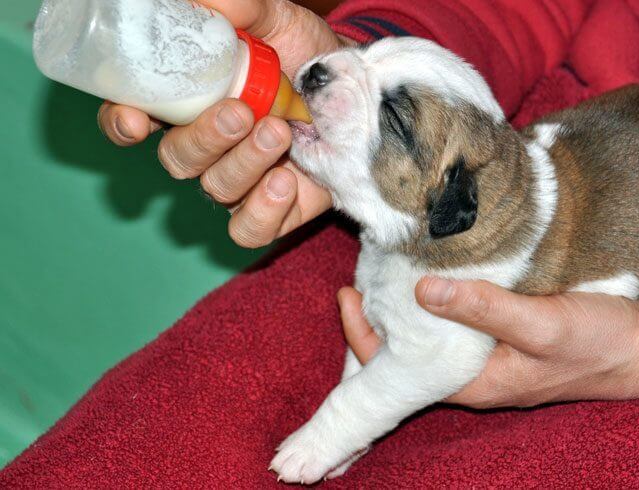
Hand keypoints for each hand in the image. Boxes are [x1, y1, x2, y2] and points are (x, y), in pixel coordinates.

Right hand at [98, 0, 349, 247]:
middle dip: (205, 138)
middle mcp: (207, 145)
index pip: (133, 118)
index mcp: (190, 100)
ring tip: (281, 132)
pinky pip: (250, 230)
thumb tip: (208, 2)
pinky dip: (263, 212)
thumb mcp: (277, 22)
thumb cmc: (306, 56)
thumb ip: (243, 11)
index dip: (123, 123)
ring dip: (245, 164)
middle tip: (242, 113)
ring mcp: (239, 181)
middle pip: (177, 159)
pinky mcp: (274, 212)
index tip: (138, 120)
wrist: (358, 93)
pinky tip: (287, 182)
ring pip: (215, 190)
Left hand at [338, 278, 638, 408]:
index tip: (348, 293)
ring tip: (387, 267)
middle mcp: (473, 372)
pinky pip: (458, 317)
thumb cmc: (598, 343)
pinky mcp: (504, 331)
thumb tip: (420, 289)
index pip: (398, 368)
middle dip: (379, 318)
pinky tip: (433, 270)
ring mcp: (488, 352)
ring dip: (407, 304)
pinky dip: (439, 296)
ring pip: (431, 333)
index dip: (364, 335)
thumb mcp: (541, 324)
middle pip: (408, 351)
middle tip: (363, 273)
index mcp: (473, 383)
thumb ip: (483, 308)